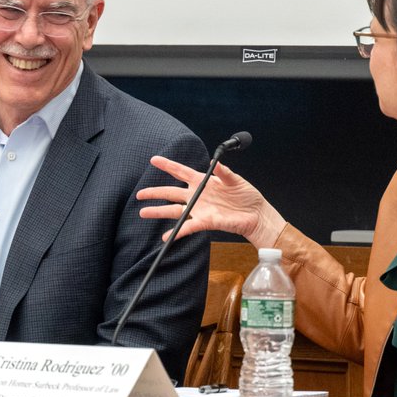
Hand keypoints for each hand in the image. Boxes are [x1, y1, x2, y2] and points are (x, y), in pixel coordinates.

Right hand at [136, 155, 287, 246]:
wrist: (256, 215)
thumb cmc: (247, 196)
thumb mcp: (236, 180)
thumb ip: (224, 172)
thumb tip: (216, 163)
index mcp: (203, 181)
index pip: (181, 171)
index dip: (167, 166)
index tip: (154, 160)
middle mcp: (197, 196)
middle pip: (171, 192)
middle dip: (155, 192)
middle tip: (139, 194)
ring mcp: (199, 209)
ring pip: (174, 210)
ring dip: (158, 211)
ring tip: (144, 212)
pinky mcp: (205, 222)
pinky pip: (188, 227)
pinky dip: (177, 232)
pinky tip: (166, 236)